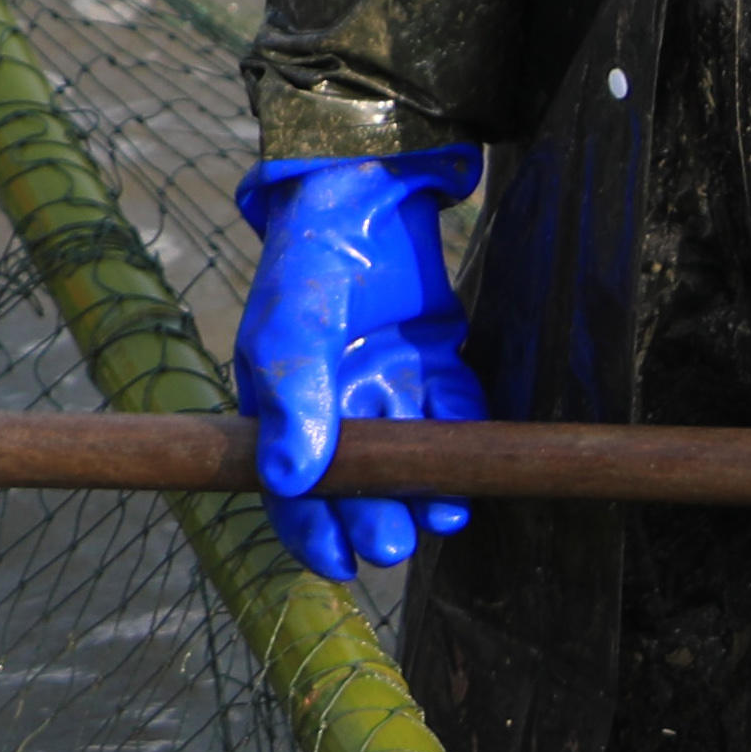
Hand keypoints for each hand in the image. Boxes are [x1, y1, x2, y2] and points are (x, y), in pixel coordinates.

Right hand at [232, 146, 487, 577]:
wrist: (368, 188)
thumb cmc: (309, 258)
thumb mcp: (289, 324)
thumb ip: (293, 396)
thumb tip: (290, 478)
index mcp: (281, 403)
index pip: (290, 488)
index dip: (310, 531)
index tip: (341, 564)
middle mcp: (335, 405)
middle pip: (357, 484)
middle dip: (373, 519)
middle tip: (390, 542)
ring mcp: (388, 387)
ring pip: (410, 458)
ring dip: (426, 490)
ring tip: (441, 514)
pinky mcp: (438, 367)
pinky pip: (455, 414)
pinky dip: (462, 432)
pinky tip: (469, 446)